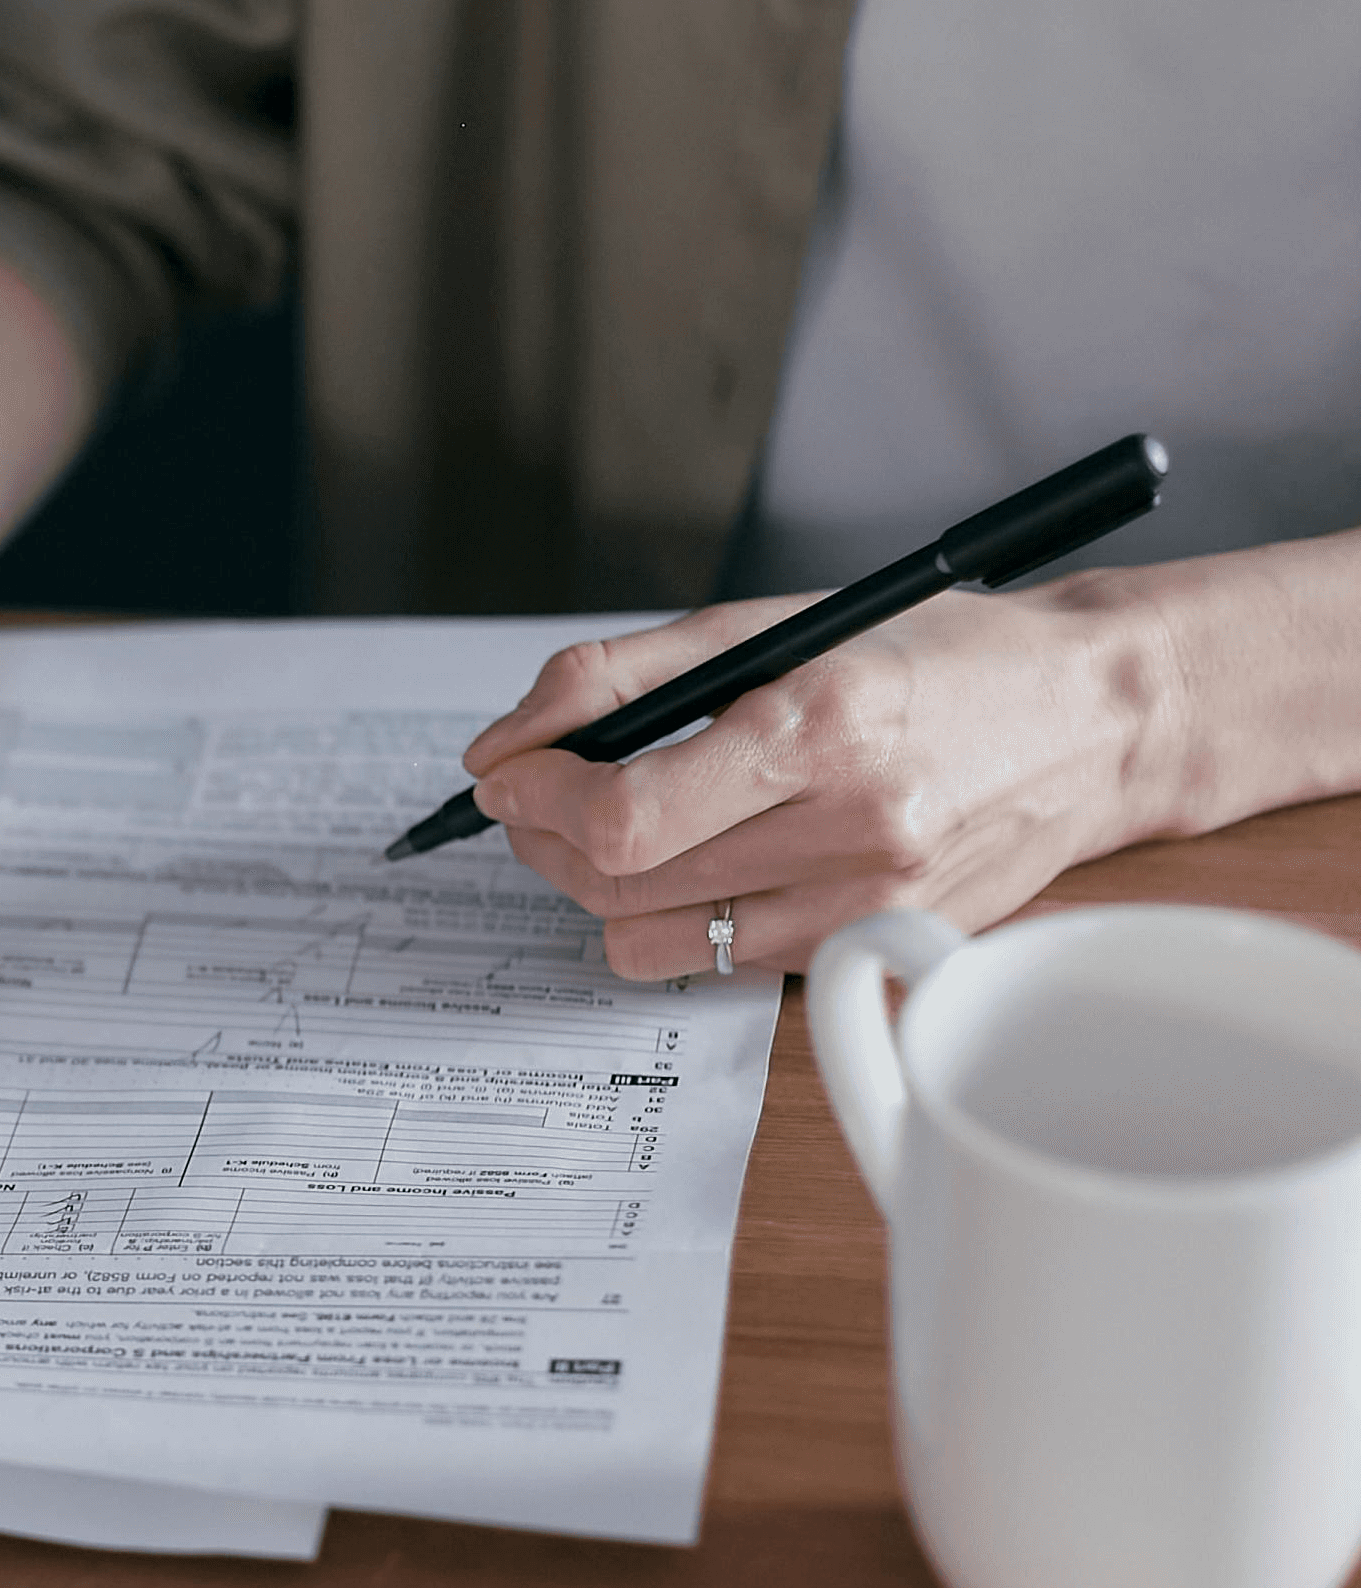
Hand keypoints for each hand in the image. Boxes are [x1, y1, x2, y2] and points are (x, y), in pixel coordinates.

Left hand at [462, 577, 1177, 977]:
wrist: (1087, 719)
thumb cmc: (927, 658)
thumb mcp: (765, 625)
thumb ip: (614, 678)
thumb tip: (500, 746)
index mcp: (818, 726)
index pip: (622, 816)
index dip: (535, 799)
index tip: (509, 772)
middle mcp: (850, 828)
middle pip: (619, 882)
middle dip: (544, 839)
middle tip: (538, 796)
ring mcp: (867, 904)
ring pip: (653, 940)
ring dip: (601, 887)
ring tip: (616, 829)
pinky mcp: (874, 950)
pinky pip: (721, 962)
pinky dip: (681, 916)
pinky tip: (706, 861)